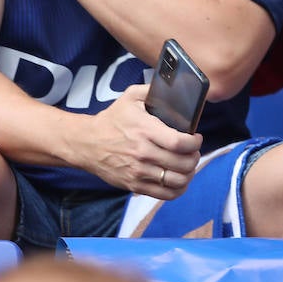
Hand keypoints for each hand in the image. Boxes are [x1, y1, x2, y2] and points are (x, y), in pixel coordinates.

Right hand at [76, 84, 202, 198]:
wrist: (87, 142)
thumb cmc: (112, 120)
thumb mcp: (129, 98)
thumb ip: (151, 91)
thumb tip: (173, 87)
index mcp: (144, 130)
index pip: (180, 143)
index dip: (195, 143)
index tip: (196, 138)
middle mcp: (143, 153)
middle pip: (183, 164)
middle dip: (194, 157)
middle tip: (192, 152)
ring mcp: (139, 171)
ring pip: (178, 181)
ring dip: (189, 174)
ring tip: (187, 165)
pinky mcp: (135, 185)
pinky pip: (166, 194)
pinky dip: (178, 189)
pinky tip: (178, 179)